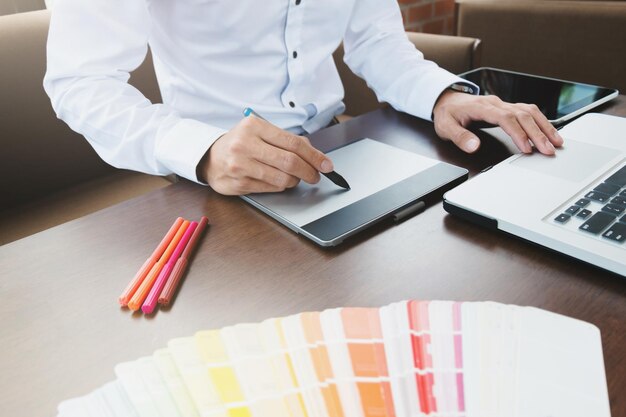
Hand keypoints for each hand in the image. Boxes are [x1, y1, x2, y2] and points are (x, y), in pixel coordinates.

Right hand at [198, 116, 333, 194]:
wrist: (210, 157)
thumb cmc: (240, 143)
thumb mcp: (260, 132)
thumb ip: (285, 140)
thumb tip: (314, 154)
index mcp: (253, 126)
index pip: (293, 142)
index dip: (314, 156)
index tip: (326, 164)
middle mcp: (245, 144)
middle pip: (290, 162)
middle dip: (309, 171)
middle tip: (316, 176)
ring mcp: (240, 165)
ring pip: (282, 178)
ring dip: (294, 181)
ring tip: (294, 177)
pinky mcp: (239, 183)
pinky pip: (271, 188)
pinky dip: (280, 186)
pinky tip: (278, 180)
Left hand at [432, 90, 563, 153]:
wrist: (448, 100)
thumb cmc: (448, 114)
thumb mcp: (446, 127)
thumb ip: (460, 137)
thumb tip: (474, 146)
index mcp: (482, 107)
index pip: (505, 118)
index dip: (518, 133)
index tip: (527, 148)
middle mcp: (497, 103)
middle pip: (523, 115)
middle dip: (537, 133)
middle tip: (549, 150)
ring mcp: (504, 104)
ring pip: (530, 112)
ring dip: (544, 126)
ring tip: (556, 142)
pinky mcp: (508, 108)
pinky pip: (528, 111)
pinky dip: (541, 121)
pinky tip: (549, 131)